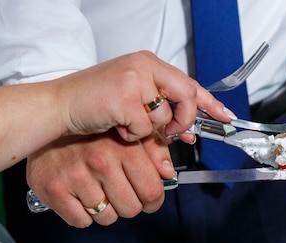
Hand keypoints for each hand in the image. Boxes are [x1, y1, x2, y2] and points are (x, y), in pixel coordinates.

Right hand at [27, 130, 173, 227]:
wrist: (48, 124)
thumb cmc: (94, 132)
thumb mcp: (130, 133)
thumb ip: (154, 151)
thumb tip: (168, 173)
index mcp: (124, 148)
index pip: (152, 192)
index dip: (154, 201)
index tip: (149, 199)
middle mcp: (101, 161)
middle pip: (131, 209)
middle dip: (130, 205)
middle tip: (121, 194)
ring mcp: (76, 176)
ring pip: (107, 218)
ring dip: (106, 210)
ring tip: (99, 191)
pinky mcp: (54, 189)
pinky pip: (81, 221)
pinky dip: (83, 214)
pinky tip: (82, 197)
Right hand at [55, 51, 234, 143]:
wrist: (60, 106)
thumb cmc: (95, 103)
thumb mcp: (133, 99)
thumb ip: (162, 110)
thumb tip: (189, 133)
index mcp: (148, 64)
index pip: (189, 82)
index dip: (210, 102)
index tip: (225, 115)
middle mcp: (144, 66)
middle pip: (186, 96)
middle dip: (183, 120)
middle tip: (173, 132)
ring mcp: (134, 80)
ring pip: (164, 116)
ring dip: (149, 130)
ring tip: (127, 124)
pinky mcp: (125, 98)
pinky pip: (144, 128)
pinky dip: (132, 135)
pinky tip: (116, 127)